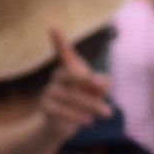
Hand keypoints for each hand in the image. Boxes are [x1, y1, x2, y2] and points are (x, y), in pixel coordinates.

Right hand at [39, 27, 111, 146]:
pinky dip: (77, 116)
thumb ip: (101, 86)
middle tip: (103, 87)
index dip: (59, 42)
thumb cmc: (82, 104)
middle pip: (69, 76)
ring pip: (69, 96)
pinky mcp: (46, 107)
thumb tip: (106, 81)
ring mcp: (49, 92)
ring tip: (108, 113)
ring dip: (90, 105)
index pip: (64, 54)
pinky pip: (61, 110)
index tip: (53, 28)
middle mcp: (56, 78)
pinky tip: (90, 122)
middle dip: (86, 80)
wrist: (62, 126)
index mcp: (68, 70)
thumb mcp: (95, 95)